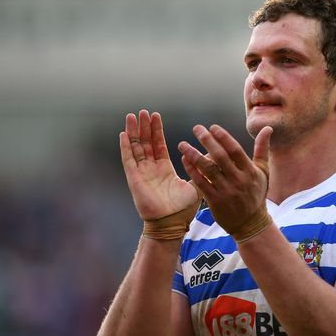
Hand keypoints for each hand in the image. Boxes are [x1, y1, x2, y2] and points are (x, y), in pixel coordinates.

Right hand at [120, 110, 200, 233]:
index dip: (156, 131)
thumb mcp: (195, 184)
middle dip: (144, 127)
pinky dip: (125, 147)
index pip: (158, 145)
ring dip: (134, 132)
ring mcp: (141, 173)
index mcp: (164, 169)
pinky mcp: (134, 179)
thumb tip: (212, 154)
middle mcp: (151, 169)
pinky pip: (128, 160)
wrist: (171, 224)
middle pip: (145, 143)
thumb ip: (201, 169)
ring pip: (136, 148)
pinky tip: (123, 134)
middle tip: (143, 111)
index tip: (156, 116)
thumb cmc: (182, 209)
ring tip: (132, 116)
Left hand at [177, 124, 272, 241]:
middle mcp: (238, 180)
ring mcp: (226, 191)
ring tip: (182, 144)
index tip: (212, 127)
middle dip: (207, 141)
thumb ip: (262, 149)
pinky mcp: (215, 201)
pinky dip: (192, 171)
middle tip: (197, 129)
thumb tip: (267, 128)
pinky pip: (201, 183)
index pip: (235, 150)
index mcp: (250, 171)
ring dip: (193, 155)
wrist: (251, 224)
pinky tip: (184, 160)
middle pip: (220, 157)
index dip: (223, 137)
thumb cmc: (256, 194)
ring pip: (207, 169)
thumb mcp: (263, 172)